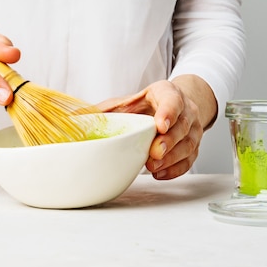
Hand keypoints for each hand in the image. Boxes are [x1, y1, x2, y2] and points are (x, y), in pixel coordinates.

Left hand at [96, 76, 216, 179]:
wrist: (172, 107)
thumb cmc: (146, 105)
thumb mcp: (125, 102)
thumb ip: (103, 111)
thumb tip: (73, 120)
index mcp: (166, 93)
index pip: (172, 100)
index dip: (168, 112)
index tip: (159, 125)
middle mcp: (185, 109)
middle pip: (182, 125)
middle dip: (169, 141)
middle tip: (154, 153)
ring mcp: (192, 129)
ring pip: (188, 144)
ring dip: (172, 158)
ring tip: (153, 167)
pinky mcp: (193, 146)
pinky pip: (189, 160)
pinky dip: (176, 169)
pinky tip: (160, 174)